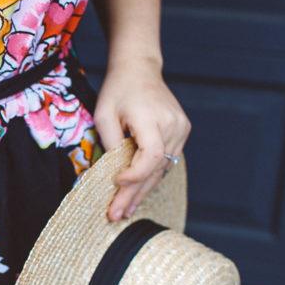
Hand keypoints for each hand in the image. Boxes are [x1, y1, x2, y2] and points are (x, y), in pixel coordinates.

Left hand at [92, 58, 190, 221]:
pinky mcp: (181, 132)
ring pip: (162, 168)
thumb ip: (110, 144)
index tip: (115, 183)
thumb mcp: (104, 114)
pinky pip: (166, 161)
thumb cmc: (118, 90)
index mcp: (153, 118)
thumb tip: (110, 175)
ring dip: (143, 190)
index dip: (135, 174)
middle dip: (134, 193)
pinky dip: (150, 177)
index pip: (152, 155)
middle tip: (116, 214)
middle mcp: (173, 125)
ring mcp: (181, 129)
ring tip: (124, 210)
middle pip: (156, 168)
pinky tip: (137, 193)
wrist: (139, 69)